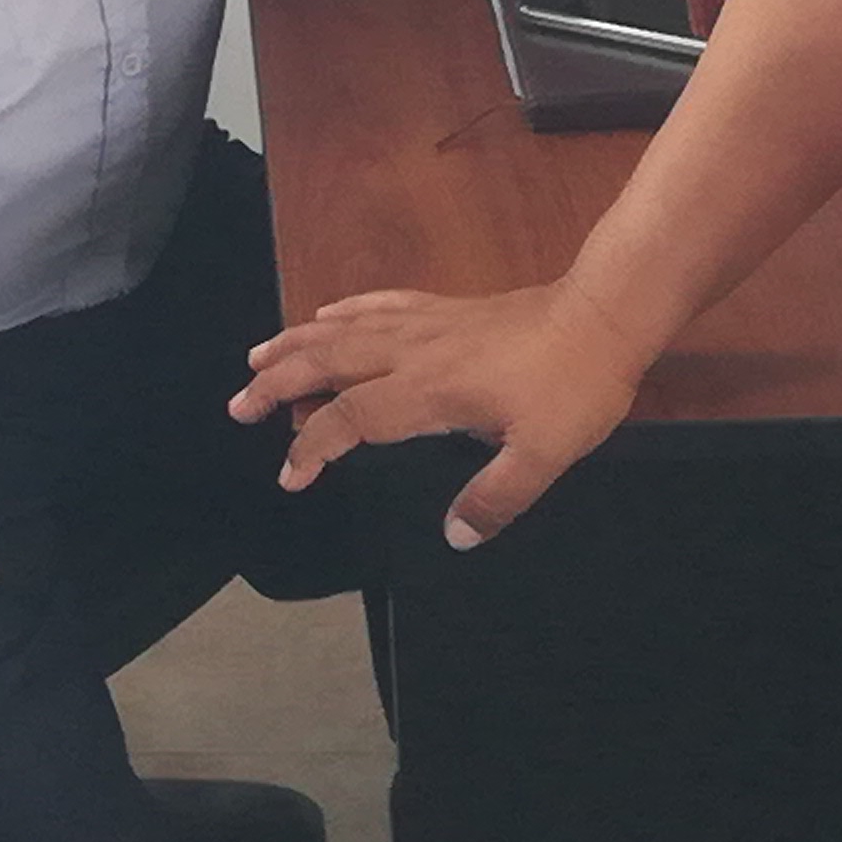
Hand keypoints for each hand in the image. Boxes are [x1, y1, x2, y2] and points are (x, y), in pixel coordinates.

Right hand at [233, 279, 657, 543]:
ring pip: (343, 328)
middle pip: (327, 361)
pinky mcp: (444, 308)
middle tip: (238, 405)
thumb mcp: (544, 458)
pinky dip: (343, 311)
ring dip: (296, 343)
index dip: (314, 447)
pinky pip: (378, 305)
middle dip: (277, 383)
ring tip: (257, 356)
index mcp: (429, 391)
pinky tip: (326, 315)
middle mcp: (413, 351)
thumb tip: (454, 537)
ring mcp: (426, 323)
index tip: (291, 476)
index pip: (351, 418)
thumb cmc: (573, 388)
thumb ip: (495, 499)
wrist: (603, 316)